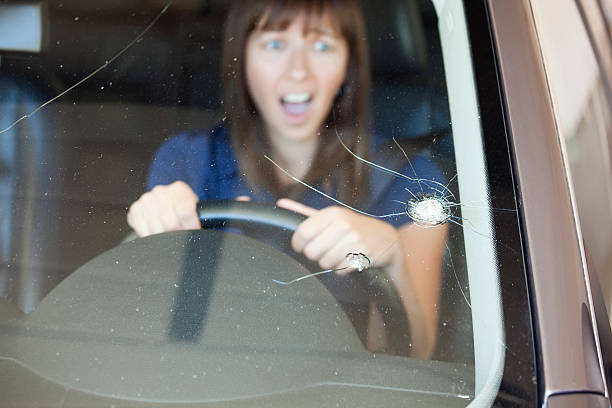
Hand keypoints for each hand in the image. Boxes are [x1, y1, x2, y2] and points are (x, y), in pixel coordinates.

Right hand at [127, 181, 199, 236]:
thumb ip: (199, 217)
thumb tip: (199, 230)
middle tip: (180, 236)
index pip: (185, 211)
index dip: (191, 226)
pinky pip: (143, 230)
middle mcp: (161, 191)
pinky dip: (151, 236)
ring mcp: (146, 200)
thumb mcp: (195, 211)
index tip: (194, 231)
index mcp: (179, 189)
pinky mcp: (135, 210)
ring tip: (169, 234)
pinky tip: (157, 231)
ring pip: (156, 229)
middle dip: (177, 234)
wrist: (168, 206)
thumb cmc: (185, 212)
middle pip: (170, 223)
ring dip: (164, 237)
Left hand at [277, 198, 400, 272]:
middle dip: (316, 255)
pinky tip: (350, 260)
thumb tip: (280, 204)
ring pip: (325, 263)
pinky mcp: (364, 256)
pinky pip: (339, 271)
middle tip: (326, 249)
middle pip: (311, 252)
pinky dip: (342, 269)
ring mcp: (355, 241)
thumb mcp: (331, 217)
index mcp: (332, 213)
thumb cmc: (352, 227)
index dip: (298, 244)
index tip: (303, 245)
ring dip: (330, 263)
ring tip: (340, 254)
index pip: (302, 233)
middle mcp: (343, 225)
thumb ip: (304, 213)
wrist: (386, 239)